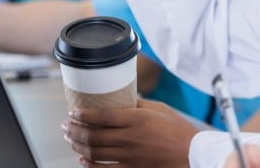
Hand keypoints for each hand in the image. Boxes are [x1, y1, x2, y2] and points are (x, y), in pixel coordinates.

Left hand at [63, 98, 197, 167]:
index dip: (83, 114)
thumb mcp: (159, 109)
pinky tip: (83, 160)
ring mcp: (129, 157)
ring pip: (93, 153)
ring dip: (77, 146)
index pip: (101, 116)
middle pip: (92, 135)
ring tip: (70, 139)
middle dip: (74, 130)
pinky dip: (89, 166)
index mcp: (136, 119)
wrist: (192, 155)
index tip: (74, 111)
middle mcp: (129, 138)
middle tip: (66, 125)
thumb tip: (121, 99)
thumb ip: (138, 104)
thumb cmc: (178, 131)